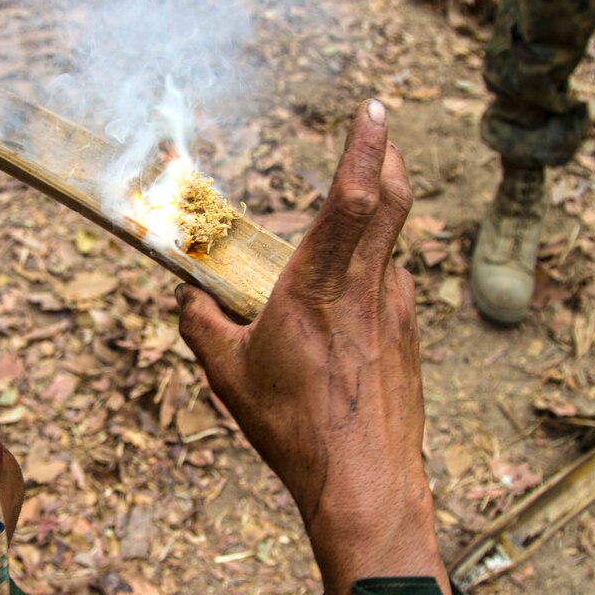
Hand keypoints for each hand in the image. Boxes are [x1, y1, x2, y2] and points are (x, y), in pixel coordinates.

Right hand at [177, 100, 450, 594]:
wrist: (365, 486)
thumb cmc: (294, 429)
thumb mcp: (227, 375)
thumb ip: (199, 325)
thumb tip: (185, 299)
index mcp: (318, 288)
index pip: (354, 199)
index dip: (368, 147)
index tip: (374, 108)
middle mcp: (368, 289)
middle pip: (392, 201)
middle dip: (385, 157)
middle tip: (374, 135)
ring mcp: (397, 311)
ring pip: (384, 247)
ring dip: (360, 232)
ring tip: (317, 261)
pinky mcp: (409, 336)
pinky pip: (387, 286)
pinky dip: (364, 278)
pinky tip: (338, 316)